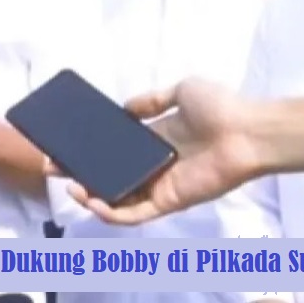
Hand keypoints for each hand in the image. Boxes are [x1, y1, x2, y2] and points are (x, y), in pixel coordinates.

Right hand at [48, 78, 260, 224]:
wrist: (249, 130)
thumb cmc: (220, 107)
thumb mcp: (181, 90)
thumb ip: (151, 100)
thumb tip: (124, 107)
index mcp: (158, 138)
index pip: (117, 148)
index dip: (91, 148)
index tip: (66, 142)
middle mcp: (155, 164)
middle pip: (111, 174)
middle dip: (80, 172)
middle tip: (55, 166)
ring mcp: (160, 185)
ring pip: (118, 198)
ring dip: (90, 196)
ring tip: (70, 186)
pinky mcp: (168, 201)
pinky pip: (134, 213)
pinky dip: (111, 212)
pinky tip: (92, 201)